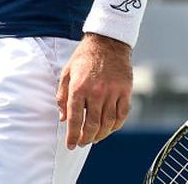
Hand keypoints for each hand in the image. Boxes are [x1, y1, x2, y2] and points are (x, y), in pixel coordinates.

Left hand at [56, 33, 132, 149]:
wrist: (107, 41)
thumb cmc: (84, 57)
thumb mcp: (66, 73)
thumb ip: (62, 96)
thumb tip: (63, 118)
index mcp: (78, 88)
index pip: (75, 119)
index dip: (72, 136)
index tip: (71, 145)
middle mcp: (95, 92)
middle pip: (92, 125)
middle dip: (86, 138)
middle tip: (82, 143)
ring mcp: (112, 92)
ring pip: (108, 123)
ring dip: (101, 135)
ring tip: (94, 138)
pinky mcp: (125, 91)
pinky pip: (122, 114)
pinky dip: (116, 125)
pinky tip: (110, 128)